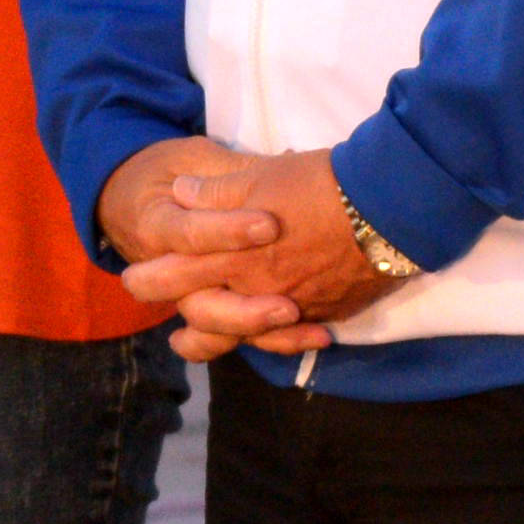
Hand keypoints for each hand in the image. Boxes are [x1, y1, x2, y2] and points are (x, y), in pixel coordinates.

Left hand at [104, 140, 400, 355]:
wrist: (390, 209)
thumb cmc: (320, 185)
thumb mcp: (260, 175)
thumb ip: (216, 192)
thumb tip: (181, 192)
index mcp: (235, 255)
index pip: (179, 274)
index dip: (151, 279)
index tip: (133, 282)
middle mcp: (260, 290)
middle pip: (211, 317)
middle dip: (188, 330)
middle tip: (174, 339)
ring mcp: (296, 306)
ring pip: (253, 335)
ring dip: (230, 339)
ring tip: (218, 347)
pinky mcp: (329, 311)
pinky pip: (297, 333)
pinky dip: (283, 336)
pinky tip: (279, 330)